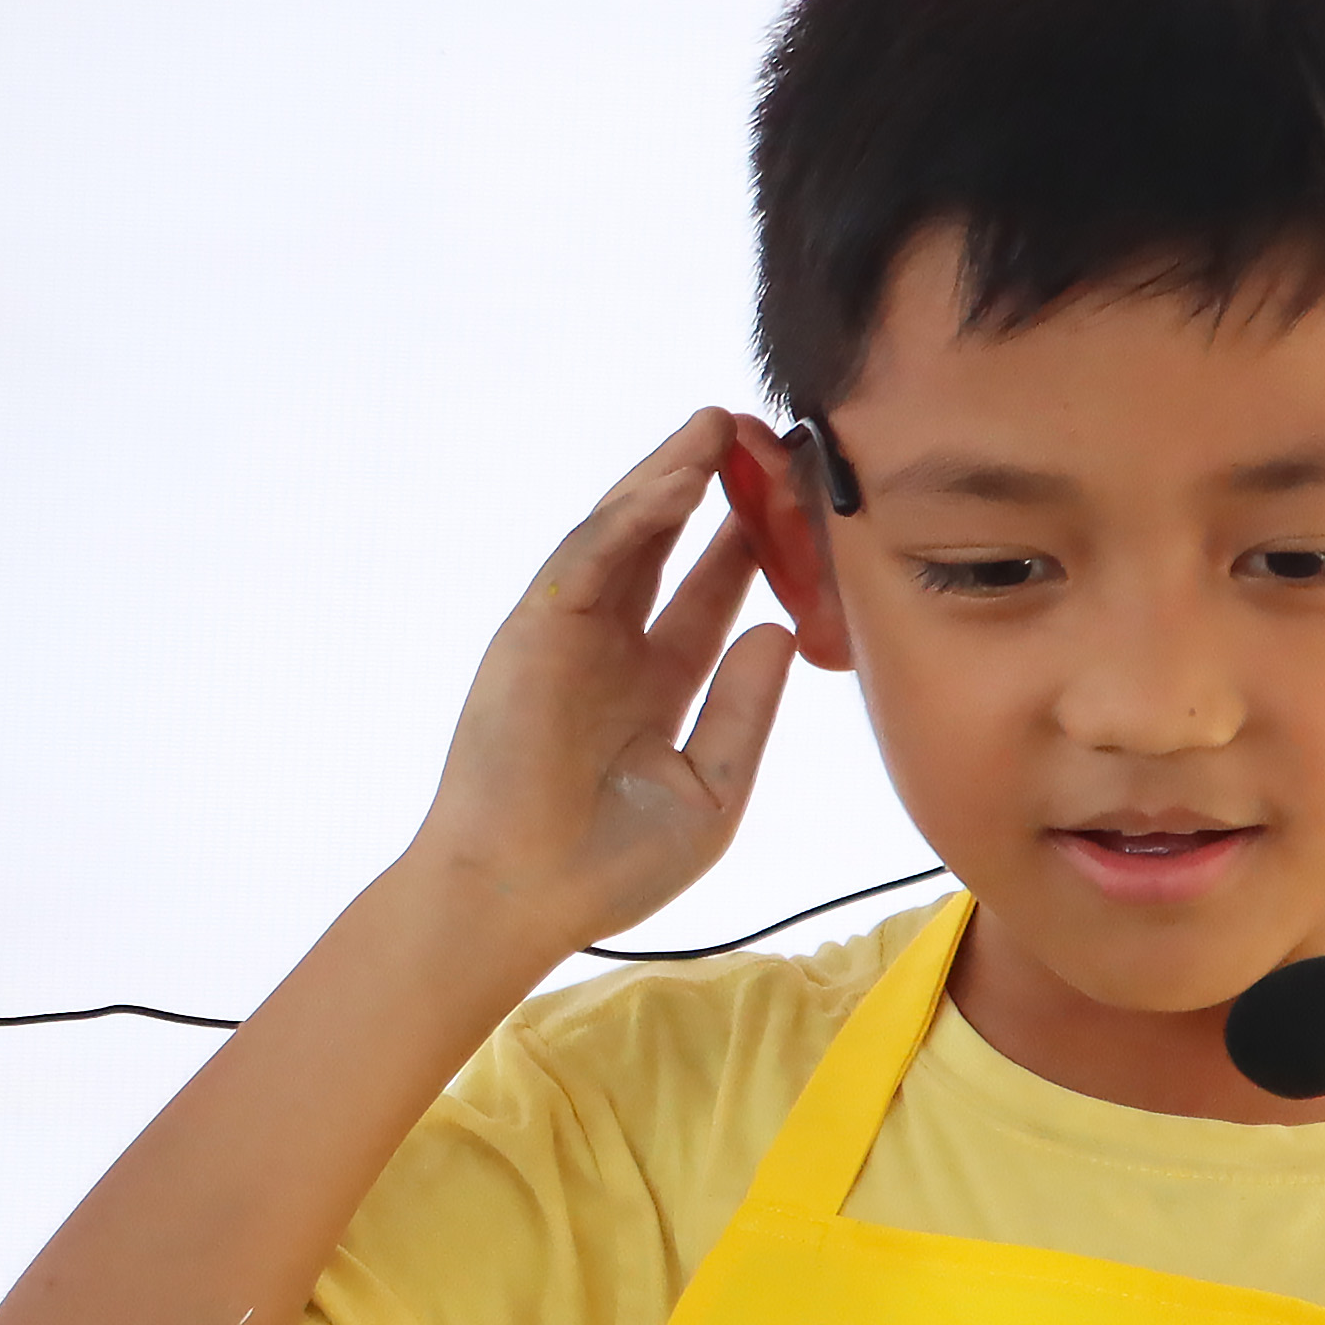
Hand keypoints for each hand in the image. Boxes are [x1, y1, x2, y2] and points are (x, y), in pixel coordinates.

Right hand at [407, 409, 798, 958]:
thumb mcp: (712, 788)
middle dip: (714, 491)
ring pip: (626, 535)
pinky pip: (588, 556)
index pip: (710, 596)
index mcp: (654, 684)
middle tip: (767, 438)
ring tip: (721, 425)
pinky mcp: (534, 629)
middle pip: (668, 547)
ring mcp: (570, 633)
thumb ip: (745, 709)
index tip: (801, 503)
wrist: (523, 899)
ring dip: (670, 477)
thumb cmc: (611, 865)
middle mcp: (611, 647)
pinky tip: (678, 477)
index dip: (752, 547)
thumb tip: (777, 628)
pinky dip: (632, 513)